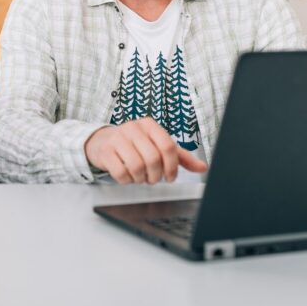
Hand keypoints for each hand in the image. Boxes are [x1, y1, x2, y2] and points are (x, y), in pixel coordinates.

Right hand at [84, 119, 207, 183]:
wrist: (103, 141)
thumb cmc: (135, 144)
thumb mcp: (158, 146)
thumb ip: (180, 156)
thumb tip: (202, 167)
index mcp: (149, 125)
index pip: (168, 147)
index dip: (172, 167)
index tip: (170, 177)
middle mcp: (133, 128)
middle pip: (153, 159)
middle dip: (156, 175)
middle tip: (153, 178)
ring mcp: (117, 138)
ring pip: (137, 167)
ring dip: (141, 179)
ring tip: (140, 177)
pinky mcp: (105, 151)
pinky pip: (120, 173)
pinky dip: (127, 180)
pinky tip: (128, 176)